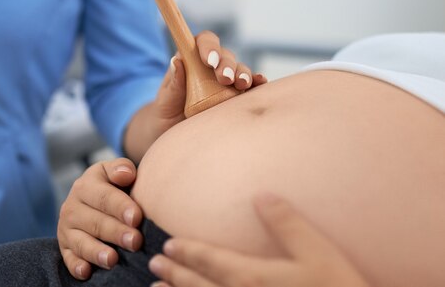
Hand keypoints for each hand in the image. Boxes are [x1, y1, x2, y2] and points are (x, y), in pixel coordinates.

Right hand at [58, 158, 143, 279]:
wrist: (91, 199)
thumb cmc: (111, 185)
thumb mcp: (114, 172)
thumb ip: (121, 168)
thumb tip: (126, 175)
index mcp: (85, 185)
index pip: (103, 196)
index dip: (120, 207)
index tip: (136, 217)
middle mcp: (72, 207)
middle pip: (95, 222)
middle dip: (115, 232)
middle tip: (135, 241)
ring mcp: (66, 228)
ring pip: (81, 242)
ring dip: (96, 251)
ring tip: (113, 260)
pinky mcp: (64, 247)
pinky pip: (68, 258)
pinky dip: (76, 266)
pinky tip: (86, 272)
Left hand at [149, 194, 370, 286]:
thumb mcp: (318, 253)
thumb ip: (287, 223)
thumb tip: (261, 194)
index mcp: (253, 277)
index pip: (211, 260)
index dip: (188, 251)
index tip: (168, 243)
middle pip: (198, 284)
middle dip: (174, 272)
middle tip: (153, 262)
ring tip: (155, 286)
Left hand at [156, 30, 266, 129]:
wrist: (174, 135)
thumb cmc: (166, 114)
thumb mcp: (165, 101)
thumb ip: (173, 84)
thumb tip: (176, 61)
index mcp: (191, 61)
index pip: (202, 42)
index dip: (209, 46)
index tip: (209, 59)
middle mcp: (210, 68)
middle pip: (225, 55)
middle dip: (227, 64)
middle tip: (224, 78)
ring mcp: (225, 82)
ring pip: (239, 69)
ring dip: (243, 73)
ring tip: (241, 84)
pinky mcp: (236, 97)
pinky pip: (250, 87)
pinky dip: (256, 83)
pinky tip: (260, 83)